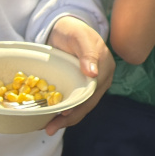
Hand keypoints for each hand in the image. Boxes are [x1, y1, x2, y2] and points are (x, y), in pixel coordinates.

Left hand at [44, 16, 114, 134]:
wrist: (65, 27)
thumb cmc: (72, 30)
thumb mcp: (79, 37)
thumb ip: (87, 53)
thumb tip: (93, 73)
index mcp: (105, 68)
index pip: (93, 92)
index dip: (80, 105)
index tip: (65, 113)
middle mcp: (101, 79)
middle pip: (87, 103)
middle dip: (70, 117)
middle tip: (51, 128)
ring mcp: (90, 83)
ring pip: (81, 105)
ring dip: (66, 118)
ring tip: (49, 127)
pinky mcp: (79, 85)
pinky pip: (74, 101)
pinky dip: (64, 111)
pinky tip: (52, 118)